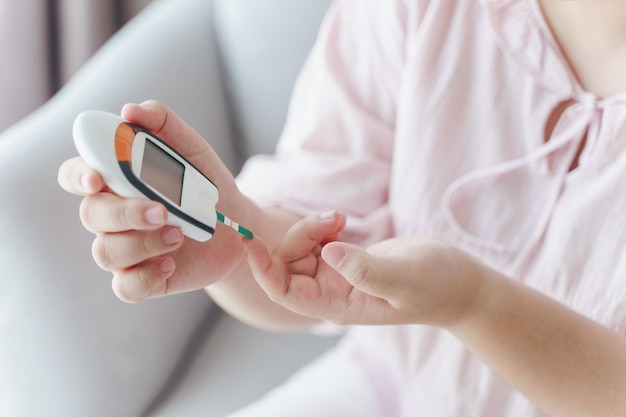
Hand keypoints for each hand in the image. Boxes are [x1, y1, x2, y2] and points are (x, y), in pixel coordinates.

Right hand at [58, 100, 249, 301]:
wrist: (237, 226)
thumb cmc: (207, 185)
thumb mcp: (194, 149)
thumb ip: (164, 125)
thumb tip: (131, 110)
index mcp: (116, 181)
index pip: (77, 175)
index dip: (79, 177)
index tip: (98, 179)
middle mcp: (113, 216)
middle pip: (91, 215)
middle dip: (125, 214)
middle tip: (163, 211)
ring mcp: (125, 249)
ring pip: (105, 252)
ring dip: (141, 244)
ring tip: (180, 235)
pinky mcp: (143, 278)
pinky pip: (125, 287)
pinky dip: (144, 277)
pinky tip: (170, 264)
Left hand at [245, 224, 483, 326]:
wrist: (457, 282)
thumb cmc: (435, 285)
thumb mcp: (403, 278)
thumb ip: (364, 269)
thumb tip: (327, 253)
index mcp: (338, 305)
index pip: (285, 292)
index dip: (264, 269)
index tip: (251, 242)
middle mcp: (331, 292)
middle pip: (289, 264)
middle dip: (300, 236)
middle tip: (334, 219)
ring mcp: (337, 275)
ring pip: (301, 249)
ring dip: (312, 228)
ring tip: (341, 218)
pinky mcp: (345, 259)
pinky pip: (317, 240)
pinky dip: (322, 226)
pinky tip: (341, 221)